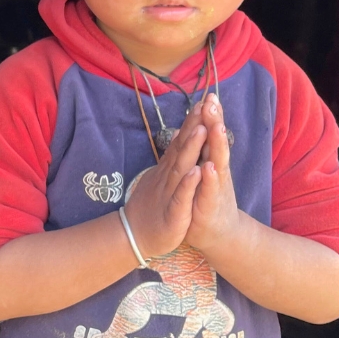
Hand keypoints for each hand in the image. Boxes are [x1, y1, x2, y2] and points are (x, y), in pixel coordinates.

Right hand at [122, 101, 205, 260]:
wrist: (135, 236)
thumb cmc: (151, 206)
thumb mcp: (161, 178)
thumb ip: (171, 155)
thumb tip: (178, 133)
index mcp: (168, 170)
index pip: (181, 141)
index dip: (191, 121)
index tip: (204, 101)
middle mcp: (167, 177)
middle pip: (181, 149)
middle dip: (193, 127)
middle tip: (204, 105)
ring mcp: (169, 194)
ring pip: (181, 168)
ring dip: (190, 149)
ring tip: (201, 129)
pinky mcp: (173, 214)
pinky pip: (181, 197)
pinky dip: (188, 184)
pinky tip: (197, 172)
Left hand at [185, 93, 244, 253]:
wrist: (218, 233)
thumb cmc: (208, 198)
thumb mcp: (204, 170)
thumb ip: (202, 149)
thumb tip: (201, 124)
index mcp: (212, 161)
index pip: (210, 134)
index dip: (210, 116)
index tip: (208, 94)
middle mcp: (217, 170)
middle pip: (216, 142)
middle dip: (215, 122)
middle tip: (213, 101)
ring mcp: (215, 187)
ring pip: (217, 162)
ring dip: (217, 145)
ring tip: (216, 127)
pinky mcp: (210, 205)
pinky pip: (209, 190)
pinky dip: (210, 179)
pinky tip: (209, 167)